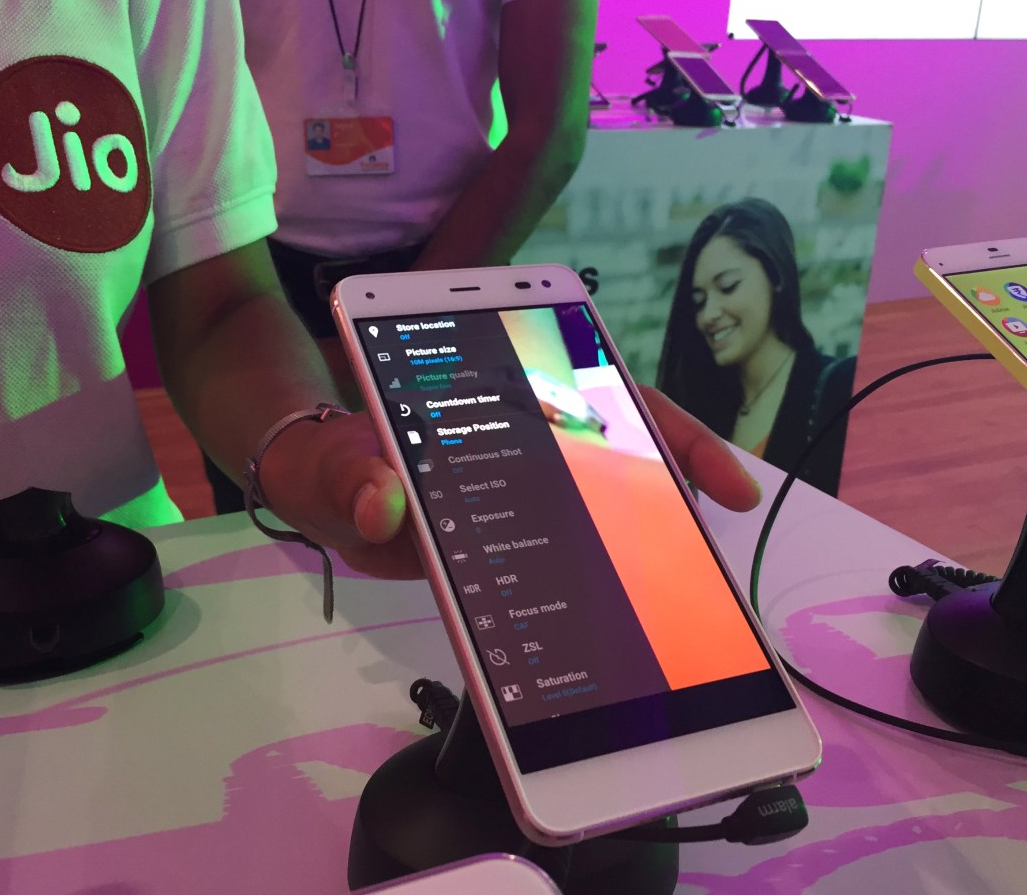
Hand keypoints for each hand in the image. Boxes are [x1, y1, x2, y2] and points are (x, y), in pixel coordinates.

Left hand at [259, 389, 758, 582]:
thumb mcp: (330, 461)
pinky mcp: (501, 550)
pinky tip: (621, 630)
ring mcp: (515, 496)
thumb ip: (349, 476)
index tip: (715, 476)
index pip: (598, 395)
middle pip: (621, 453)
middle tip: (720, 544)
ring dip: (644, 548)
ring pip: (598, 510)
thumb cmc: (324, 458)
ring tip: (688, 599)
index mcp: (492, 404)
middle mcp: (518, 444)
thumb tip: (383, 500)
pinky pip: (559, 563)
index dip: (663, 428)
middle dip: (679, 490)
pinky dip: (594, 590)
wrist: (306, 488)